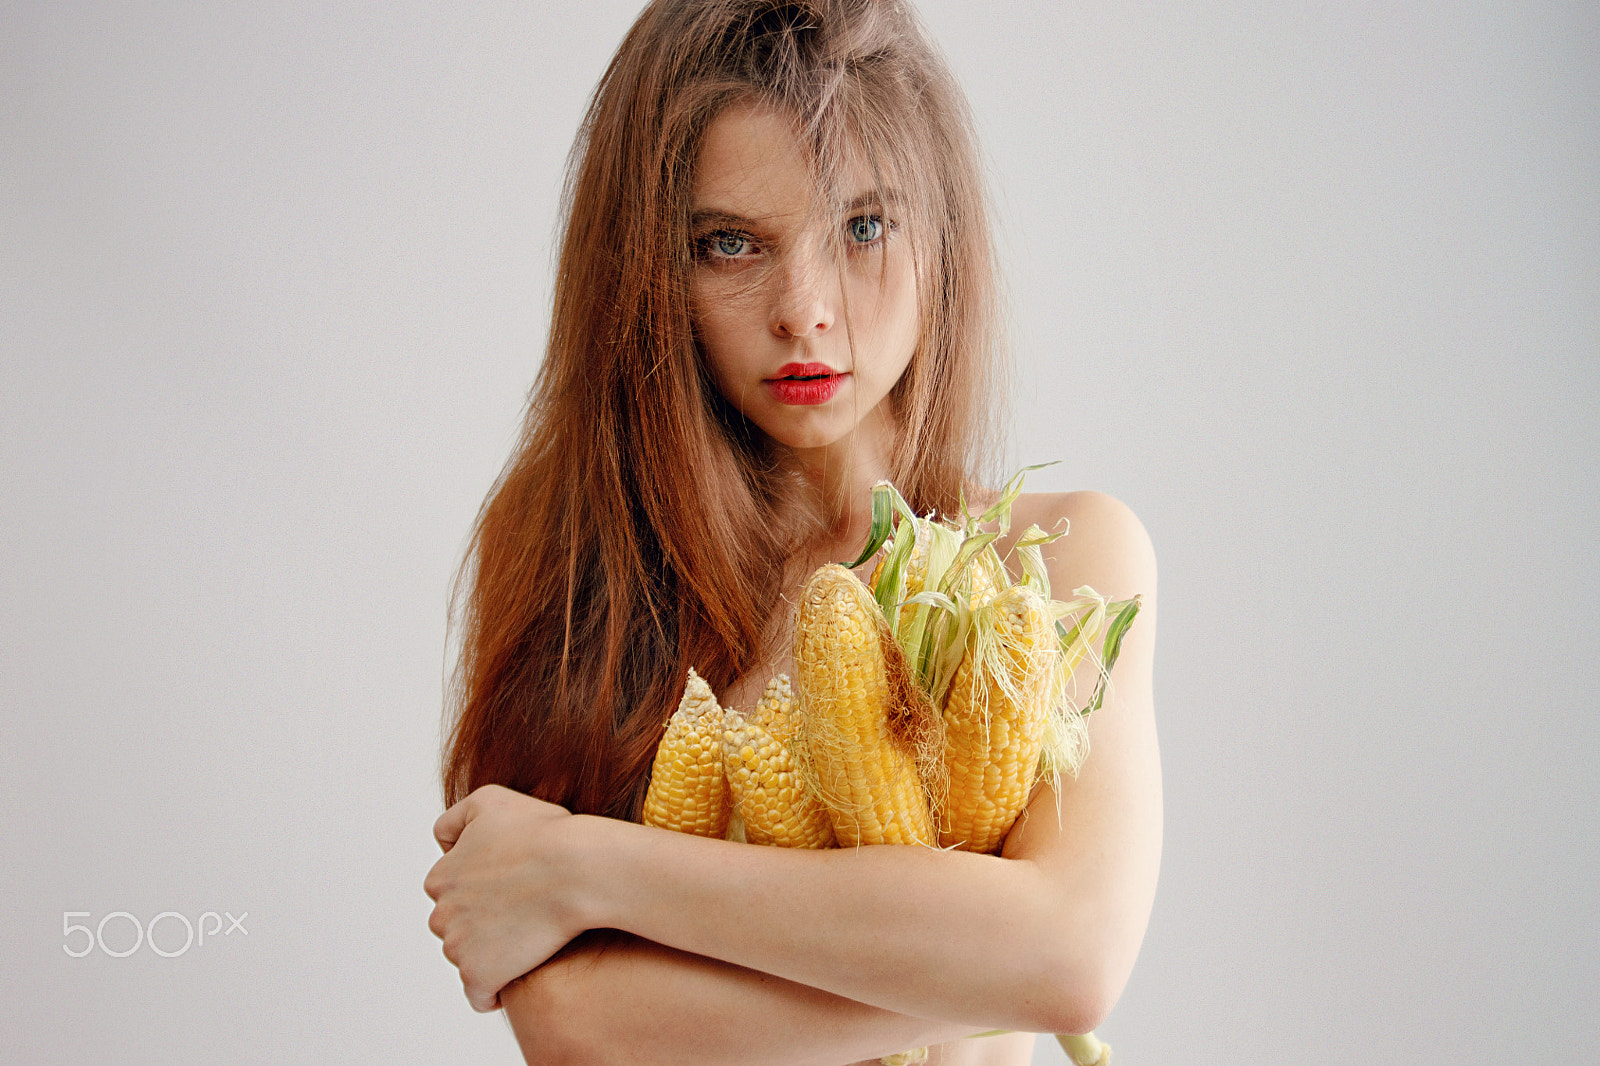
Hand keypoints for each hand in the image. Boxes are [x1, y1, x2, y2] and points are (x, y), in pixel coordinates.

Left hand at [424, 784, 585, 1011]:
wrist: (578, 869)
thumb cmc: (545, 833)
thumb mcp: (490, 800)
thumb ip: (455, 818)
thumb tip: (443, 844)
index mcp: (440, 877)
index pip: (450, 892)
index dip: (480, 888)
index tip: (508, 887)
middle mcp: (441, 915)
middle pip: (456, 927)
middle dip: (480, 922)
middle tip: (522, 912)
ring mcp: (458, 948)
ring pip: (468, 958)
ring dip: (491, 952)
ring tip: (529, 937)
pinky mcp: (480, 976)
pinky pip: (479, 996)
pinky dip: (494, 990)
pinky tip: (517, 974)